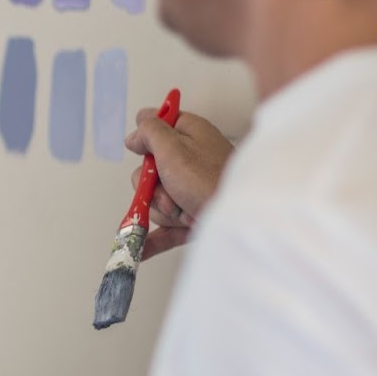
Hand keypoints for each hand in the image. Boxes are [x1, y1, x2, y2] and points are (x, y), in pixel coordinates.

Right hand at [125, 108, 234, 259]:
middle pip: (149, 170)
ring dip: (164, 209)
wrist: (241, 219)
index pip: (158, 126)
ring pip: (156, 200)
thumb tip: (136, 133)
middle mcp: (191, 159)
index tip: (145, 150)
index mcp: (190, 134)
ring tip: (183, 210)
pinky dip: (154, 239)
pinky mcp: (192, 216)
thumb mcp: (173, 147)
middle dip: (153, 185)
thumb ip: (150, 132)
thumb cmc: (209, 179)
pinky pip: (164, 229)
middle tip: (170, 186)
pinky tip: (141, 249)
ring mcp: (191, 190)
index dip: (146, 139)